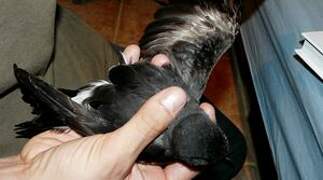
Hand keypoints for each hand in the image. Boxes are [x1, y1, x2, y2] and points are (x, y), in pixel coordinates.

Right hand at [0, 45, 216, 179]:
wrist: (31, 174)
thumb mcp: (115, 155)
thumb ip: (146, 127)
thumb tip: (175, 100)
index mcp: (149, 177)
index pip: (186, 159)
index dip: (197, 134)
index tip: (204, 109)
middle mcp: (140, 158)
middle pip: (166, 128)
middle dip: (173, 102)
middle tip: (179, 79)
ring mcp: (123, 137)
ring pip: (144, 110)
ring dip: (150, 85)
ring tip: (156, 62)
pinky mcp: (105, 121)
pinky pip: (120, 99)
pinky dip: (124, 79)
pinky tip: (130, 59)